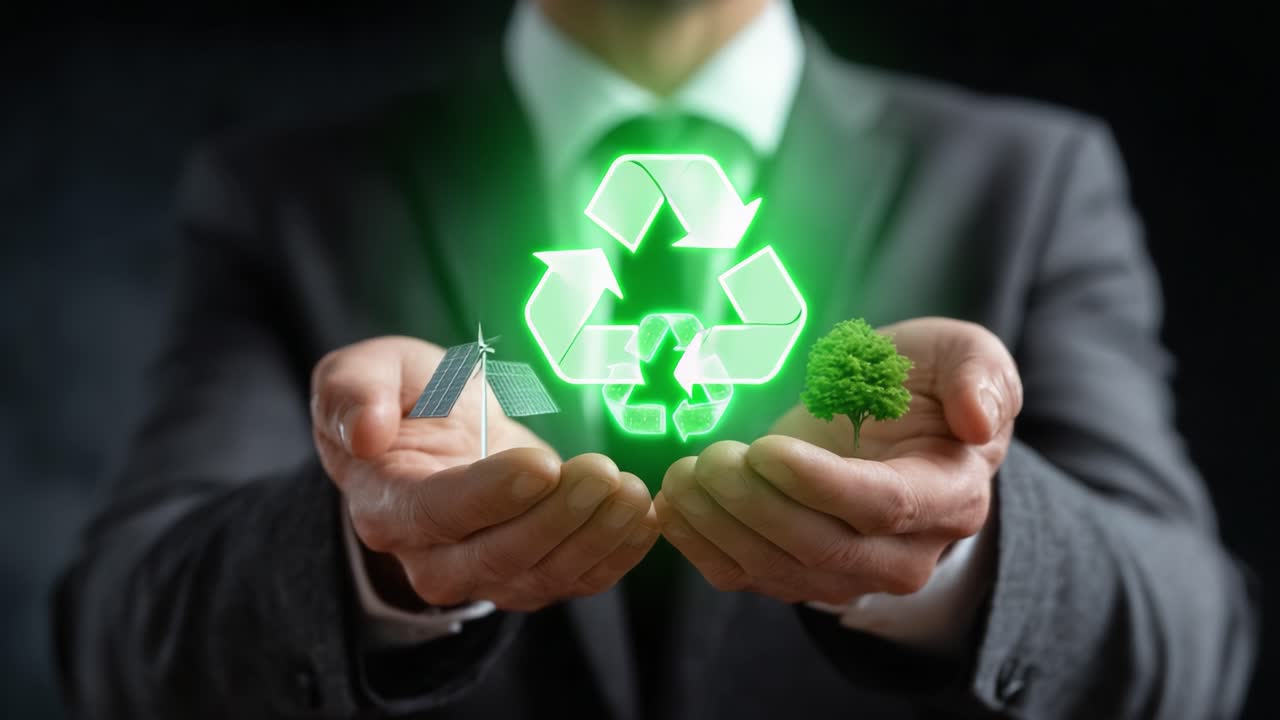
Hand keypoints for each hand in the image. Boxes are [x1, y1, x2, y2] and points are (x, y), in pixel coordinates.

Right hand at [311, 336, 657, 611]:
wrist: (433, 432)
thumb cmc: (399, 397)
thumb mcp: (361, 371)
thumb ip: (351, 393)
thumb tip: (365, 431)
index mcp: (387, 505)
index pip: (437, 513)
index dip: (491, 494)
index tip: (541, 463)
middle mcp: (431, 558)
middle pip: (497, 557)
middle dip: (557, 518)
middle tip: (603, 473)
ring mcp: (485, 574)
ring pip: (543, 576)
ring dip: (596, 538)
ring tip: (632, 492)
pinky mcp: (533, 574)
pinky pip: (577, 580)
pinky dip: (617, 555)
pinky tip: (645, 516)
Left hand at [654, 317, 1021, 603]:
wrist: (895, 427)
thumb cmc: (926, 383)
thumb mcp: (962, 354)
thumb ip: (980, 376)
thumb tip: (980, 421)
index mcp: (950, 498)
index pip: (882, 507)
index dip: (819, 484)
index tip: (765, 450)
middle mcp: (904, 553)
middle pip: (822, 546)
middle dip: (754, 504)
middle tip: (712, 456)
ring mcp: (849, 574)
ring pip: (778, 569)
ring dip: (719, 525)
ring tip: (684, 474)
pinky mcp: (799, 576)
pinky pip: (745, 577)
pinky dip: (701, 547)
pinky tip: (673, 506)